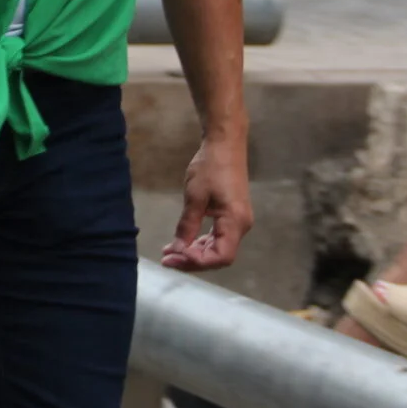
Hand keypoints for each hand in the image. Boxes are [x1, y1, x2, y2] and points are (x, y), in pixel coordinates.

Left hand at [162, 131, 249, 270]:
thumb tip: (178, 249)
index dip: (197, 262)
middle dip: (192, 260)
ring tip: (169, 253)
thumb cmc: (210, 167)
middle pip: (219, 256)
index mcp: (235, 222)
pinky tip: (182, 243)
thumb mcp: (194, 197)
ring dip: (194, 253)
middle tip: (166, 259)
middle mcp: (240, 226)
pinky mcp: (231, 216)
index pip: (221, 257)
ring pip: (217, 248)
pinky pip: (217, 237)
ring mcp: (237, 222)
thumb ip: (187, 226)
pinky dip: (200, 243)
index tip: (174, 256)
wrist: (224, 145)